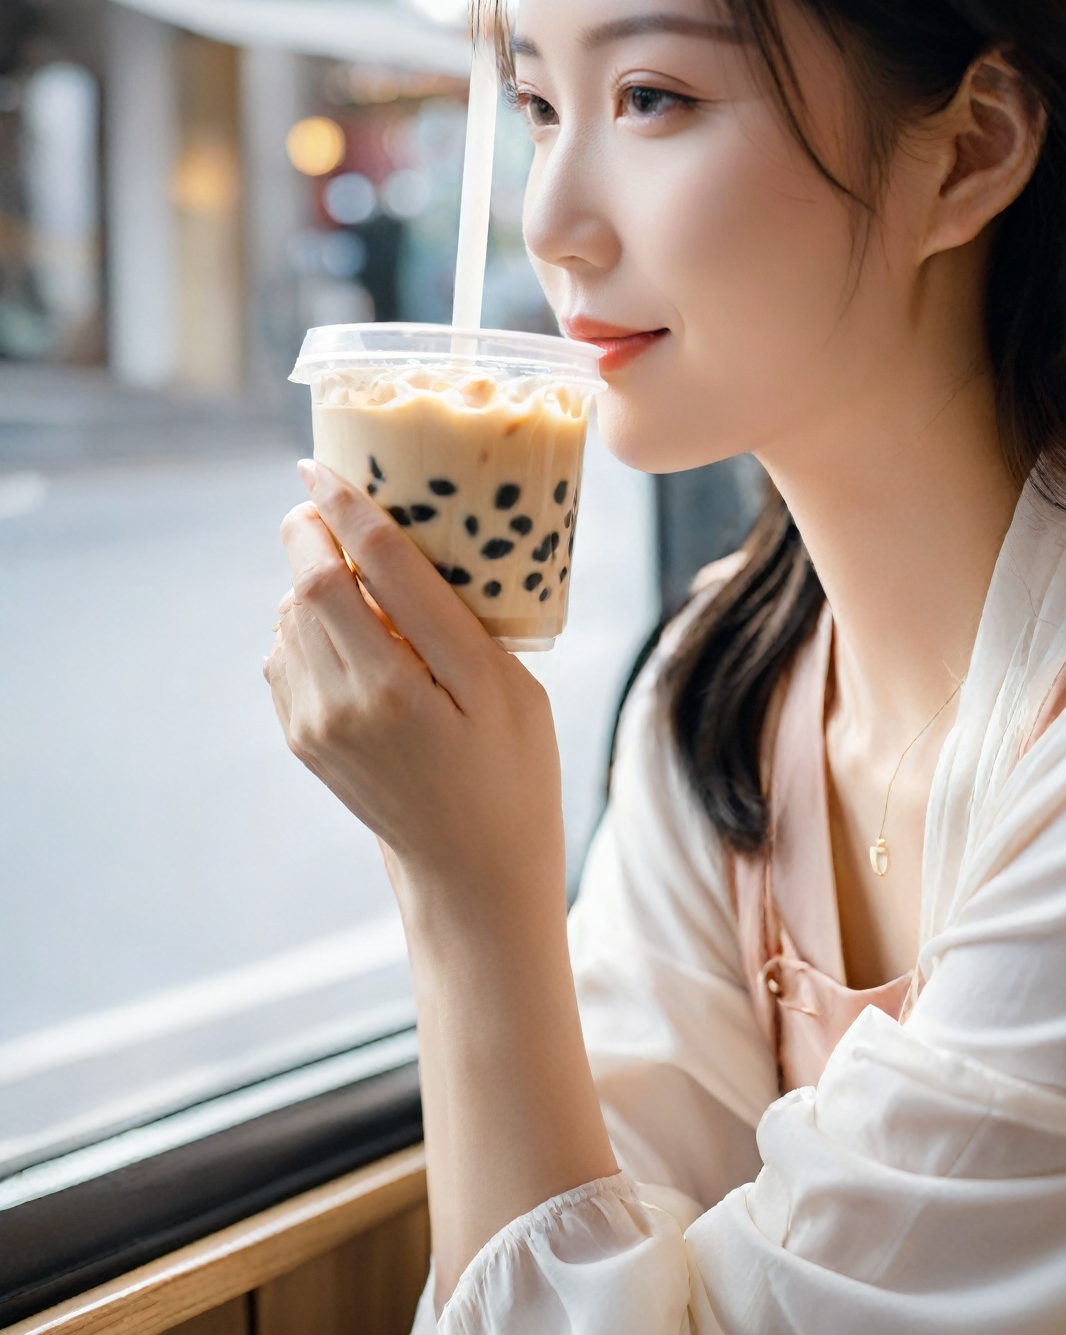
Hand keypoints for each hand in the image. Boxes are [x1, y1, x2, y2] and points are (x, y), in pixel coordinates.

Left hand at [265, 460, 564, 938]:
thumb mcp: (505, 686)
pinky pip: (284, 654)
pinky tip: (352, 634)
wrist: (470, 866)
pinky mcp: (302, 738)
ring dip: (312, 584)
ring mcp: (315, 724)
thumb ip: (446, 616)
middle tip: (333, 509)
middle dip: (313, 538)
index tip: (321, 468)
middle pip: (307, 585)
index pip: (361, 566)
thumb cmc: (512, 767)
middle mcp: (347, 703)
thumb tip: (381, 549)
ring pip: (289, 616)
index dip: (341, 507)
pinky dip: (306, 625)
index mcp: (406, 686)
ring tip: (358, 581)